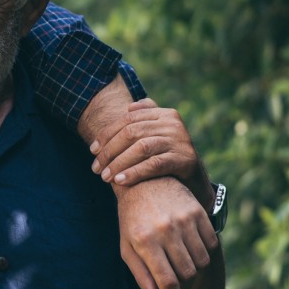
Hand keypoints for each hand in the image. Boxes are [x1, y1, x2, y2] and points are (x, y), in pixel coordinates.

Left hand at [90, 99, 209, 204]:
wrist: (195, 181)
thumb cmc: (168, 157)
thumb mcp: (158, 136)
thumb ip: (145, 119)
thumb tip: (129, 107)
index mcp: (164, 114)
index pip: (128, 119)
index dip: (107, 134)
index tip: (92, 150)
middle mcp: (173, 123)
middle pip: (132, 132)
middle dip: (110, 151)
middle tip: (96, 168)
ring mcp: (181, 140)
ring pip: (141, 148)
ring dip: (119, 163)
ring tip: (105, 177)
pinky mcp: (185, 159)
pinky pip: (154, 164)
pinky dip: (135, 172)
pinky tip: (120, 181)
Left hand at [116, 178, 216, 288]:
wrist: (143, 182)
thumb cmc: (131, 220)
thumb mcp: (128, 248)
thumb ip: (142, 276)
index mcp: (145, 241)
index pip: (166, 282)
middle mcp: (165, 230)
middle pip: (187, 274)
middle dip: (184, 285)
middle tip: (177, 281)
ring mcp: (183, 220)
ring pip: (201, 262)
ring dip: (195, 270)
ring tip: (182, 262)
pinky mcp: (197, 212)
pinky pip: (211, 244)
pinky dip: (205, 253)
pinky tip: (192, 248)